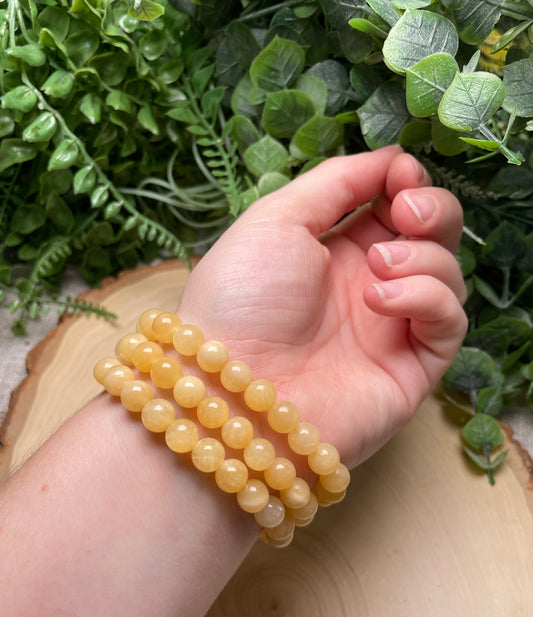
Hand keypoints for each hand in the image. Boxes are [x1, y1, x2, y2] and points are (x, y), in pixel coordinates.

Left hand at [178, 147, 466, 466]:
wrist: (230, 390)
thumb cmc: (238, 300)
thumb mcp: (276, 219)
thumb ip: (335, 183)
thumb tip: (391, 158)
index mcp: (332, 251)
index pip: (393, 207)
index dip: (407, 183)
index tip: (401, 172)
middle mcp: (365, 287)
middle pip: (431, 237)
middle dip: (432, 210)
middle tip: (407, 211)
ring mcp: (389, 329)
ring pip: (446, 276)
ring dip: (424, 257)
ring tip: (377, 266)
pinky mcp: (409, 369)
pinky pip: (447, 323)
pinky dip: (426, 299)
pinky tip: (380, 300)